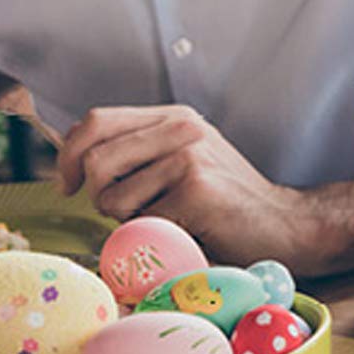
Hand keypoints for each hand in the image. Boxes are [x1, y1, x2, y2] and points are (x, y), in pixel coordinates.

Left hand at [56, 105, 302, 267]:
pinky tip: (185, 232)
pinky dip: (154, 237)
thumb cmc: (228, 202)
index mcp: (172, 116)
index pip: (96, 121)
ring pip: (112, 196)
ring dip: (126, 221)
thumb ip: (140, 152)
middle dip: (94, 194)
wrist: (286, 224)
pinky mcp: (195, 191)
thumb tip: (76, 160)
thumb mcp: (184, 159)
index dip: (69, 154)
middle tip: (115, 213)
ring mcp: (188, 157)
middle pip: (96, 157)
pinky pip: (141, 223)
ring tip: (162, 221)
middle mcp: (179, 128)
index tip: (67, 184)